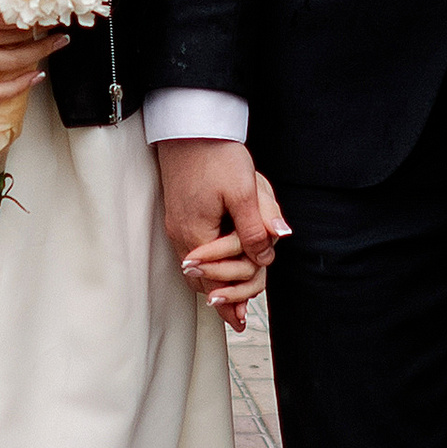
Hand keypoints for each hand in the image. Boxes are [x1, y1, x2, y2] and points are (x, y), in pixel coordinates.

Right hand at [0, 0, 65, 98]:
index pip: (3, 15)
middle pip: (10, 38)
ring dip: (38, 53)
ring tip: (55, 43)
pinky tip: (36, 75)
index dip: (28, 11)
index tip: (45, 5)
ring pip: (8, 63)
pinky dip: (19, 87)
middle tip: (57, 22)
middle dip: (40, 31)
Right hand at [157, 136, 290, 333]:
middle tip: (237, 321)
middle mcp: (181, 235)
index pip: (216, 279)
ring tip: (227, 305)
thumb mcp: (243, 192)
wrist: (190, 126)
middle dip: (221, 298)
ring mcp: (178, 225)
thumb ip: (256, 227)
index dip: (233, 297)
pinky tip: (216, 267)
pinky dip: (207, 265)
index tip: (243, 319)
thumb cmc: (217, 156)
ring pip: (196, 266)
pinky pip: (194, 250)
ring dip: (214, 282)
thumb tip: (268, 255)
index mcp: (197, 234)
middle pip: (202, 279)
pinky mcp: (181, 213)